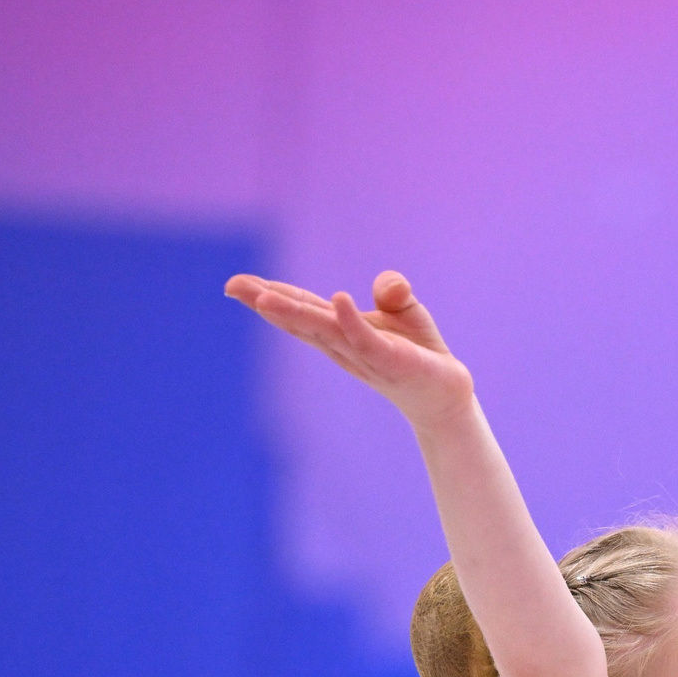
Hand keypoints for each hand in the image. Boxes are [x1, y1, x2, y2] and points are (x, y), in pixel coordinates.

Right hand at [223, 269, 473, 428]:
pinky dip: (352, 322)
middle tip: (232, 286)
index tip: (234, 284)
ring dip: (295, 313)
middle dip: (267, 302)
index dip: (268, 295)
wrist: (445, 392)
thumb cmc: (418, 350)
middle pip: (301, 320)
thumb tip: (387, 287)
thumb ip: (391, 289)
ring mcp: (365, 355)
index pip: (301, 309)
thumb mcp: (402, 309)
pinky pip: (367, 340)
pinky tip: (339, 300)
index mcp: (338, 330)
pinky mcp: (391, 362)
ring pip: (324, 330)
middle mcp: (343, 345)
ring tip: (264, 297)